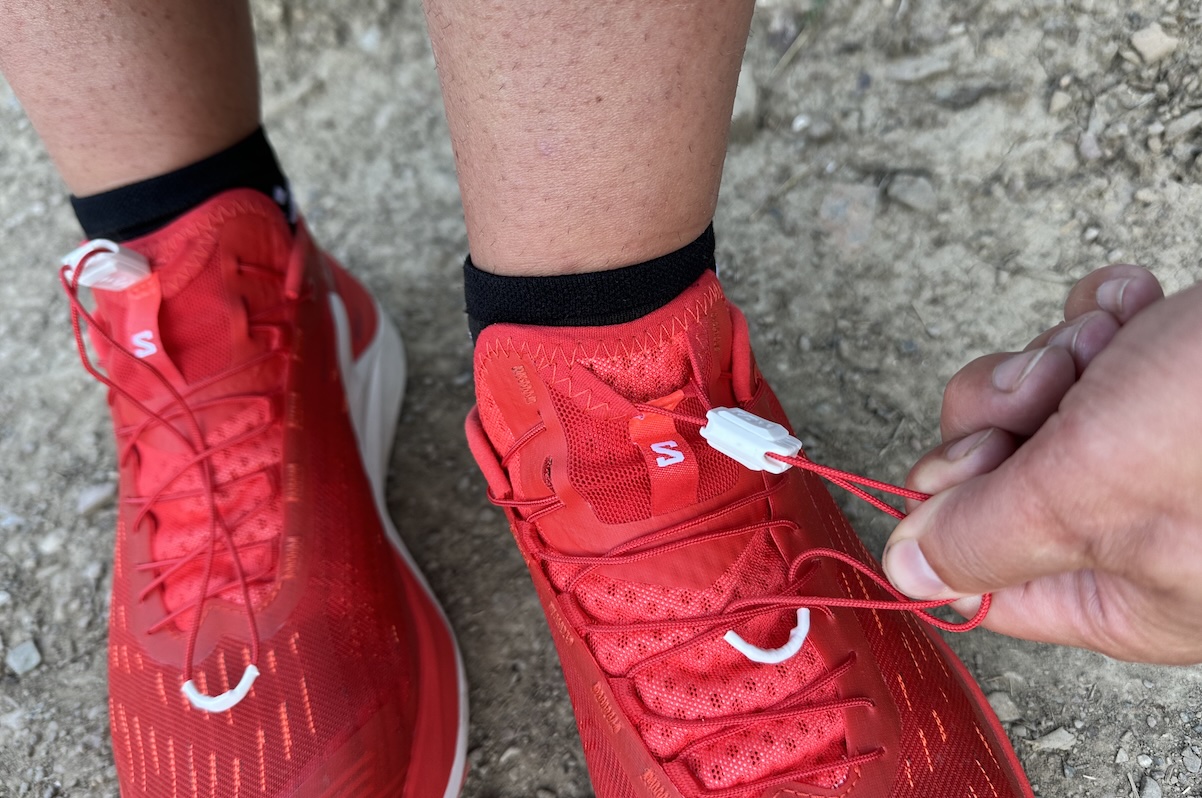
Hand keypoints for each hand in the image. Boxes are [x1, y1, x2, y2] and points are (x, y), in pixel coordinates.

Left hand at [882, 265, 1201, 663]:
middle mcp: (1141, 535)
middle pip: (994, 480)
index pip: (987, 584)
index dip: (952, 519)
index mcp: (1126, 595)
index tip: (960, 470)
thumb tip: (909, 570)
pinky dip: (1101, 322)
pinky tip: (1140, 309)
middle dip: (1004, 414)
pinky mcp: (1174, 385)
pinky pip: (1088, 352)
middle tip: (1048, 392)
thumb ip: (988, 539)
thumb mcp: (1088, 493)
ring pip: (1032, 405)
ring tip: (1118, 345)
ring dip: (1058, 358)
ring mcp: (1159, 455)